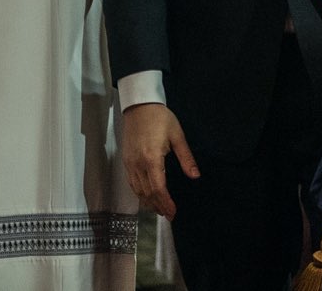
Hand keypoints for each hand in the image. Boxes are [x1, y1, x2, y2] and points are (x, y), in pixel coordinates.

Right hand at [121, 103, 197, 219]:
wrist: (139, 105)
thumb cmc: (160, 118)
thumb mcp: (177, 135)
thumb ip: (186, 158)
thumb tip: (195, 176)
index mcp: (152, 158)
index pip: (158, 188)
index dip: (165, 203)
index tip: (173, 212)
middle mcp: (138, 164)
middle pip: (147, 193)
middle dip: (158, 206)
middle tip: (169, 215)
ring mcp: (130, 163)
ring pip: (138, 190)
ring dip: (148, 202)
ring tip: (160, 210)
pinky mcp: (126, 161)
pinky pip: (132, 183)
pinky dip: (140, 194)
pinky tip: (147, 197)